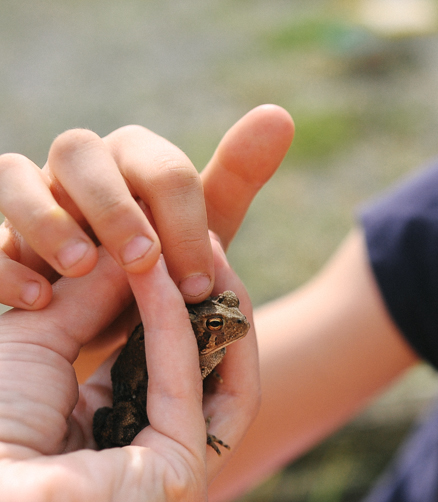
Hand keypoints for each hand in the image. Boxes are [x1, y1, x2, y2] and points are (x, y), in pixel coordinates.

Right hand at [0, 104, 293, 308]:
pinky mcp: (2, 238)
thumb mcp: (207, 232)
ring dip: (46, 219)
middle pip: (79, 150)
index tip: (199, 284)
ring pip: (13, 174)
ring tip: (78, 267)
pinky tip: (38, 300)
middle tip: (139, 262)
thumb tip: (279, 114)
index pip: (162, 167)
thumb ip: (237, 178)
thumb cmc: (168, 267)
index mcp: (137, 159)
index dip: (184, 223)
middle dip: (112, 206)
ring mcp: (33, 197)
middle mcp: (81, 168)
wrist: (120, 321)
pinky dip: (6, 264)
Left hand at [0, 240, 257, 501]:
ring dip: (211, 311)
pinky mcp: (183, 483)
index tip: (168, 248)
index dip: (167, 305)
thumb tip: (137, 251)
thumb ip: (92, 298)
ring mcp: (176, 485)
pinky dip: (174, 326)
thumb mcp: (36, 342)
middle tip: (201, 242)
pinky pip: (185, 386)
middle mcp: (152, 473)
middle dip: (205, 302)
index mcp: (109, 451)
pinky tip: (159, 277)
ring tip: (199, 249)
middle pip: (205, 375)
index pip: (158, 370)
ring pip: (218, 383)